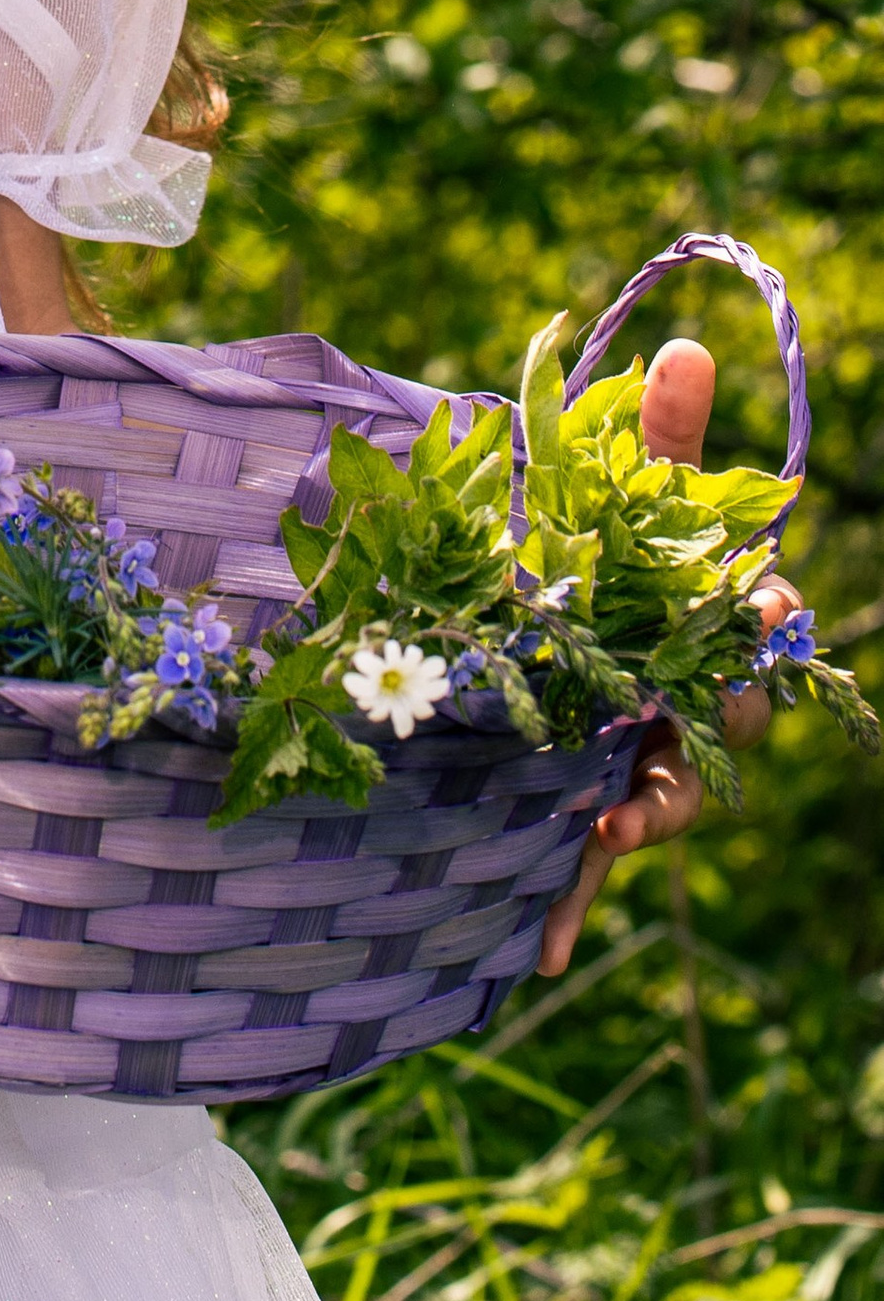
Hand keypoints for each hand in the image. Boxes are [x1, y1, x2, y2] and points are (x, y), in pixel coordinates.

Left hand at [535, 335, 797, 975]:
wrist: (543, 620)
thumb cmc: (604, 553)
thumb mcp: (621, 490)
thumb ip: (658, 432)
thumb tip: (683, 340)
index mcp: (704, 625)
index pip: (759, 623)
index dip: (764, 614)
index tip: (756, 600)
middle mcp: (688, 701)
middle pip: (723, 724)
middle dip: (708, 730)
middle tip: (682, 728)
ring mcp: (642, 759)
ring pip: (667, 801)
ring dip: (644, 822)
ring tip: (610, 831)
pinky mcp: (585, 806)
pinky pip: (581, 869)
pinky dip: (566, 912)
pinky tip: (536, 960)